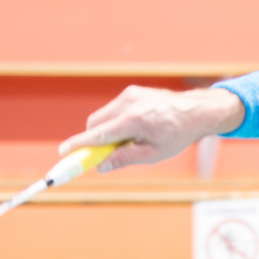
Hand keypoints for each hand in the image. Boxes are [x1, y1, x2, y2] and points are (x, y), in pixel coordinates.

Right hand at [57, 85, 243, 171]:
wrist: (195, 111)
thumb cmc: (176, 135)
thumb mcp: (153, 154)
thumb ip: (124, 159)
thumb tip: (100, 166)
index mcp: (134, 121)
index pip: (98, 135)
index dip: (79, 145)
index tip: (64, 152)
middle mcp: (128, 104)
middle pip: (94, 124)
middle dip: (94, 140)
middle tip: (106, 154)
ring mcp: (129, 95)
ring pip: (102, 116)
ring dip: (106, 130)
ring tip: (131, 140)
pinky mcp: (131, 91)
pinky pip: (112, 109)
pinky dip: (115, 121)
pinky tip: (135, 128)